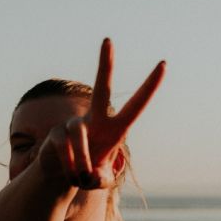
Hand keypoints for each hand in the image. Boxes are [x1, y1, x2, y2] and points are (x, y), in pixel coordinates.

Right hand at [42, 38, 165, 188]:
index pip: (136, 104)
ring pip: (80, 137)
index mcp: (115, 128)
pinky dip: (69, 166)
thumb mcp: (100, 181)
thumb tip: (91, 174)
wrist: (61, 177)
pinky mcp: (57, 132)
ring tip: (81, 177)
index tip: (163, 64)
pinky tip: (69, 173)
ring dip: (83, 163)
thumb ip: (102, 180)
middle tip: (108, 39)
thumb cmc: (88, 174)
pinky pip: (64, 148)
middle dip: (105, 64)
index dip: (150, 86)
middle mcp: (95, 119)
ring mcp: (74, 123)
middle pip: (101, 88)